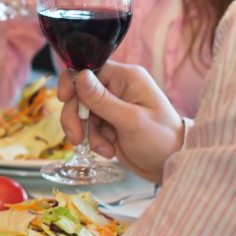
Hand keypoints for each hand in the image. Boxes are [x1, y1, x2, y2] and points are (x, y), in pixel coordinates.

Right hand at [57, 64, 183, 182]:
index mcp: (127, 78)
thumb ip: (103, 100)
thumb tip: (79, 76)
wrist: (171, 166)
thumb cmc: (162, 140)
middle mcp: (118, 88)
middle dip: (76, 117)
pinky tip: (108, 150)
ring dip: (86, 133)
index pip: (89, 69)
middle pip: (80, 93)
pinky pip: (88, 127)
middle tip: (77, 138)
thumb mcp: (131, 121)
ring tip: (104, 149)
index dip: (73, 83)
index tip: (64, 99)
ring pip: (81, 112)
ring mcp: (112, 106)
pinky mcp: (108, 123)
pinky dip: (93, 140)